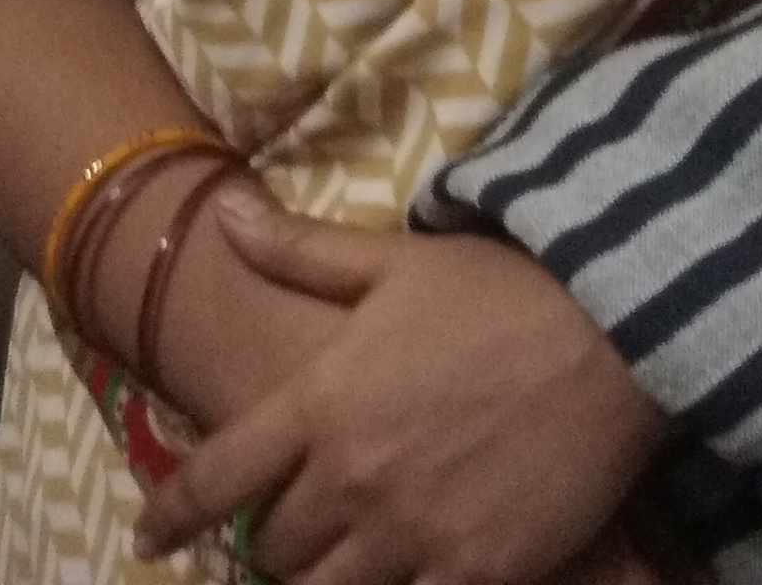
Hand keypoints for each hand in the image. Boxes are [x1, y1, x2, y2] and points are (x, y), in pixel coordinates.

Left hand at [132, 199, 668, 584]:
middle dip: (272, 544)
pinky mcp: (474, 573)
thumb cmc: (499, 288)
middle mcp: (353, 478)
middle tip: (287, 533)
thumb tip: (219, 213)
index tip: (146, 535)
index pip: (217, 476)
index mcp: (323, 401)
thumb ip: (299, 250)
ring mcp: (412, 533)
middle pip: (275, 548)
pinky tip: (400, 580)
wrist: (615, 332)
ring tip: (333, 565)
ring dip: (321, 580)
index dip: (170, 513)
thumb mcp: (394, 259)